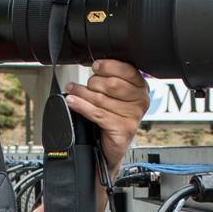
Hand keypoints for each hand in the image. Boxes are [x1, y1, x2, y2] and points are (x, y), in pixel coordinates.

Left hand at [61, 59, 148, 176]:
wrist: (111, 146)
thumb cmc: (112, 117)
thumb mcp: (115, 95)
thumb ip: (110, 79)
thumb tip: (94, 65)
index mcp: (141, 88)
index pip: (127, 70)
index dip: (109, 66)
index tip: (95, 66)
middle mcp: (140, 101)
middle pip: (112, 84)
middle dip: (93, 82)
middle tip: (82, 85)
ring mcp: (133, 116)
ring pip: (101, 99)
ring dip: (82, 93)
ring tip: (71, 91)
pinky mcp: (123, 129)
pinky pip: (98, 113)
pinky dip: (82, 106)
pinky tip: (73, 101)